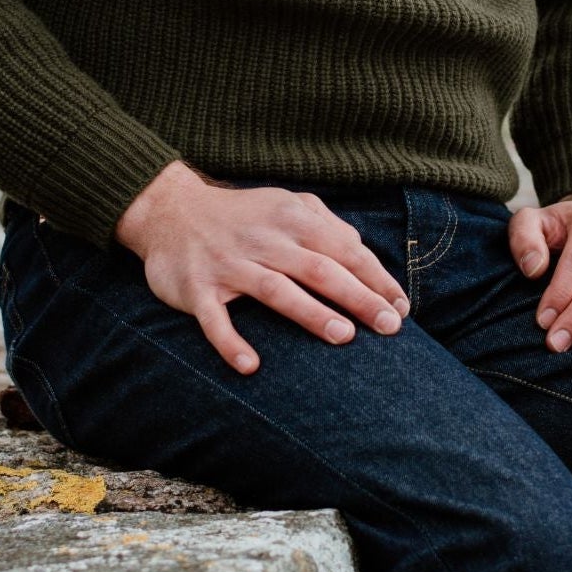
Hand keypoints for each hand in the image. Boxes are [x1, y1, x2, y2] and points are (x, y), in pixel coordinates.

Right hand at [115, 162, 410, 374]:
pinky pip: (214, 319)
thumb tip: (361, 251)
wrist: (170, 211)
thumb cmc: (242, 216)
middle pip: (319, 269)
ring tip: (344, 337)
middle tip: (390, 327)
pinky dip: (231, 342)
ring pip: (275, 289)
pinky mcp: (196, 288)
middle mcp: (263, 240)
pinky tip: (251, 366)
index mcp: (291, 218)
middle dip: (358, 298)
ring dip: (310, 313)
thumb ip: (325, 224)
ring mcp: (229, 264)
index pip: (344, 250)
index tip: (402, 308)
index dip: (376, 279)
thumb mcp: (286, 204)